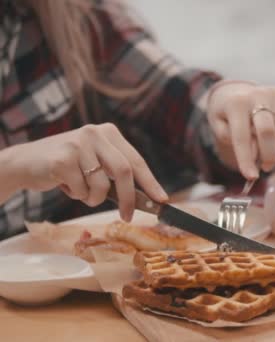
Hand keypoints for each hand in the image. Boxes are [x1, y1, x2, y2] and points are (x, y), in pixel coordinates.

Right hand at [9, 124, 167, 220]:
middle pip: (124, 171)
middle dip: (128, 199)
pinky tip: (64, 184)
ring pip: (101, 186)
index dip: (150, 182)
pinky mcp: (62, 158)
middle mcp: (96, 133)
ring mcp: (78, 144)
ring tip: (79, 190)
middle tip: (127, 216)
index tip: (162, 200)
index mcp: (110, 133)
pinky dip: (76, 195)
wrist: (26, 163)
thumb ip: (117, 175)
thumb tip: (148, 199)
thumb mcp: (96, 163)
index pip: (136, 161)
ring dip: (93, 198)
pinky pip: (81, 190)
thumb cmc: (68, 168)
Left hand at [207, 81, 274, 179]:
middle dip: (267, 155)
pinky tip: (271, 137)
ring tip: (266, 150)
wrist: (234, 91)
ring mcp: (272, 94)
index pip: (242, 137)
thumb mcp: (221, 127)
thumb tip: (257, 154)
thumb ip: (235, 141)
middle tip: (264, 168)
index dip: (246, 159)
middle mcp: (256, 94)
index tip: (251, 177)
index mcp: (235, 103)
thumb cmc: (226, 114)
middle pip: (267, 132)